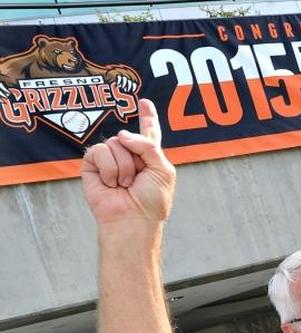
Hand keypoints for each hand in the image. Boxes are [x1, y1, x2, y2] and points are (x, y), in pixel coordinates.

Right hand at [81, 98, 175, 227]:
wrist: (133, 219)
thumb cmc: (152, 200)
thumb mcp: (163, 170)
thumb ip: (149, 145)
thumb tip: (121, 135)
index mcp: (149, 157)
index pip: (148, 132)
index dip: (147, 117)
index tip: (144, 101)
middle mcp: (129, 156)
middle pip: (128, 137)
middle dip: (136, 158)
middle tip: (137, 180)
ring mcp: (110, 159)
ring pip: (114, 143)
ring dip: (124, 166)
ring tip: (124, 184)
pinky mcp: (92, 165)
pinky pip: (99, 151)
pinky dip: (109, 168)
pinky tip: (111, 184)